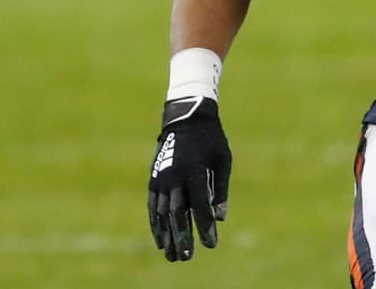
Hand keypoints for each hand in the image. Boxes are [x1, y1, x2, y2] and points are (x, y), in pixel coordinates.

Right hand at [148, 96, 231, 261]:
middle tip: (187, 257)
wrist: (185, 117)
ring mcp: (161, 179)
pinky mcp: (153, 180)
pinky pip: (153, 207)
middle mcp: (174, 177)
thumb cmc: (211, 140)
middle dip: (183, 237)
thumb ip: (220, 190)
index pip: (200, 207)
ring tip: (173, 256)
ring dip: (167, 236)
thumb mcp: (223, 161)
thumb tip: (220, 218)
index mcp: (194, 171)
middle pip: (178, 214)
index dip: (205, 227)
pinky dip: (156, 225)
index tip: (211, 244)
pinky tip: (161, 241)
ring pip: (162, 214)